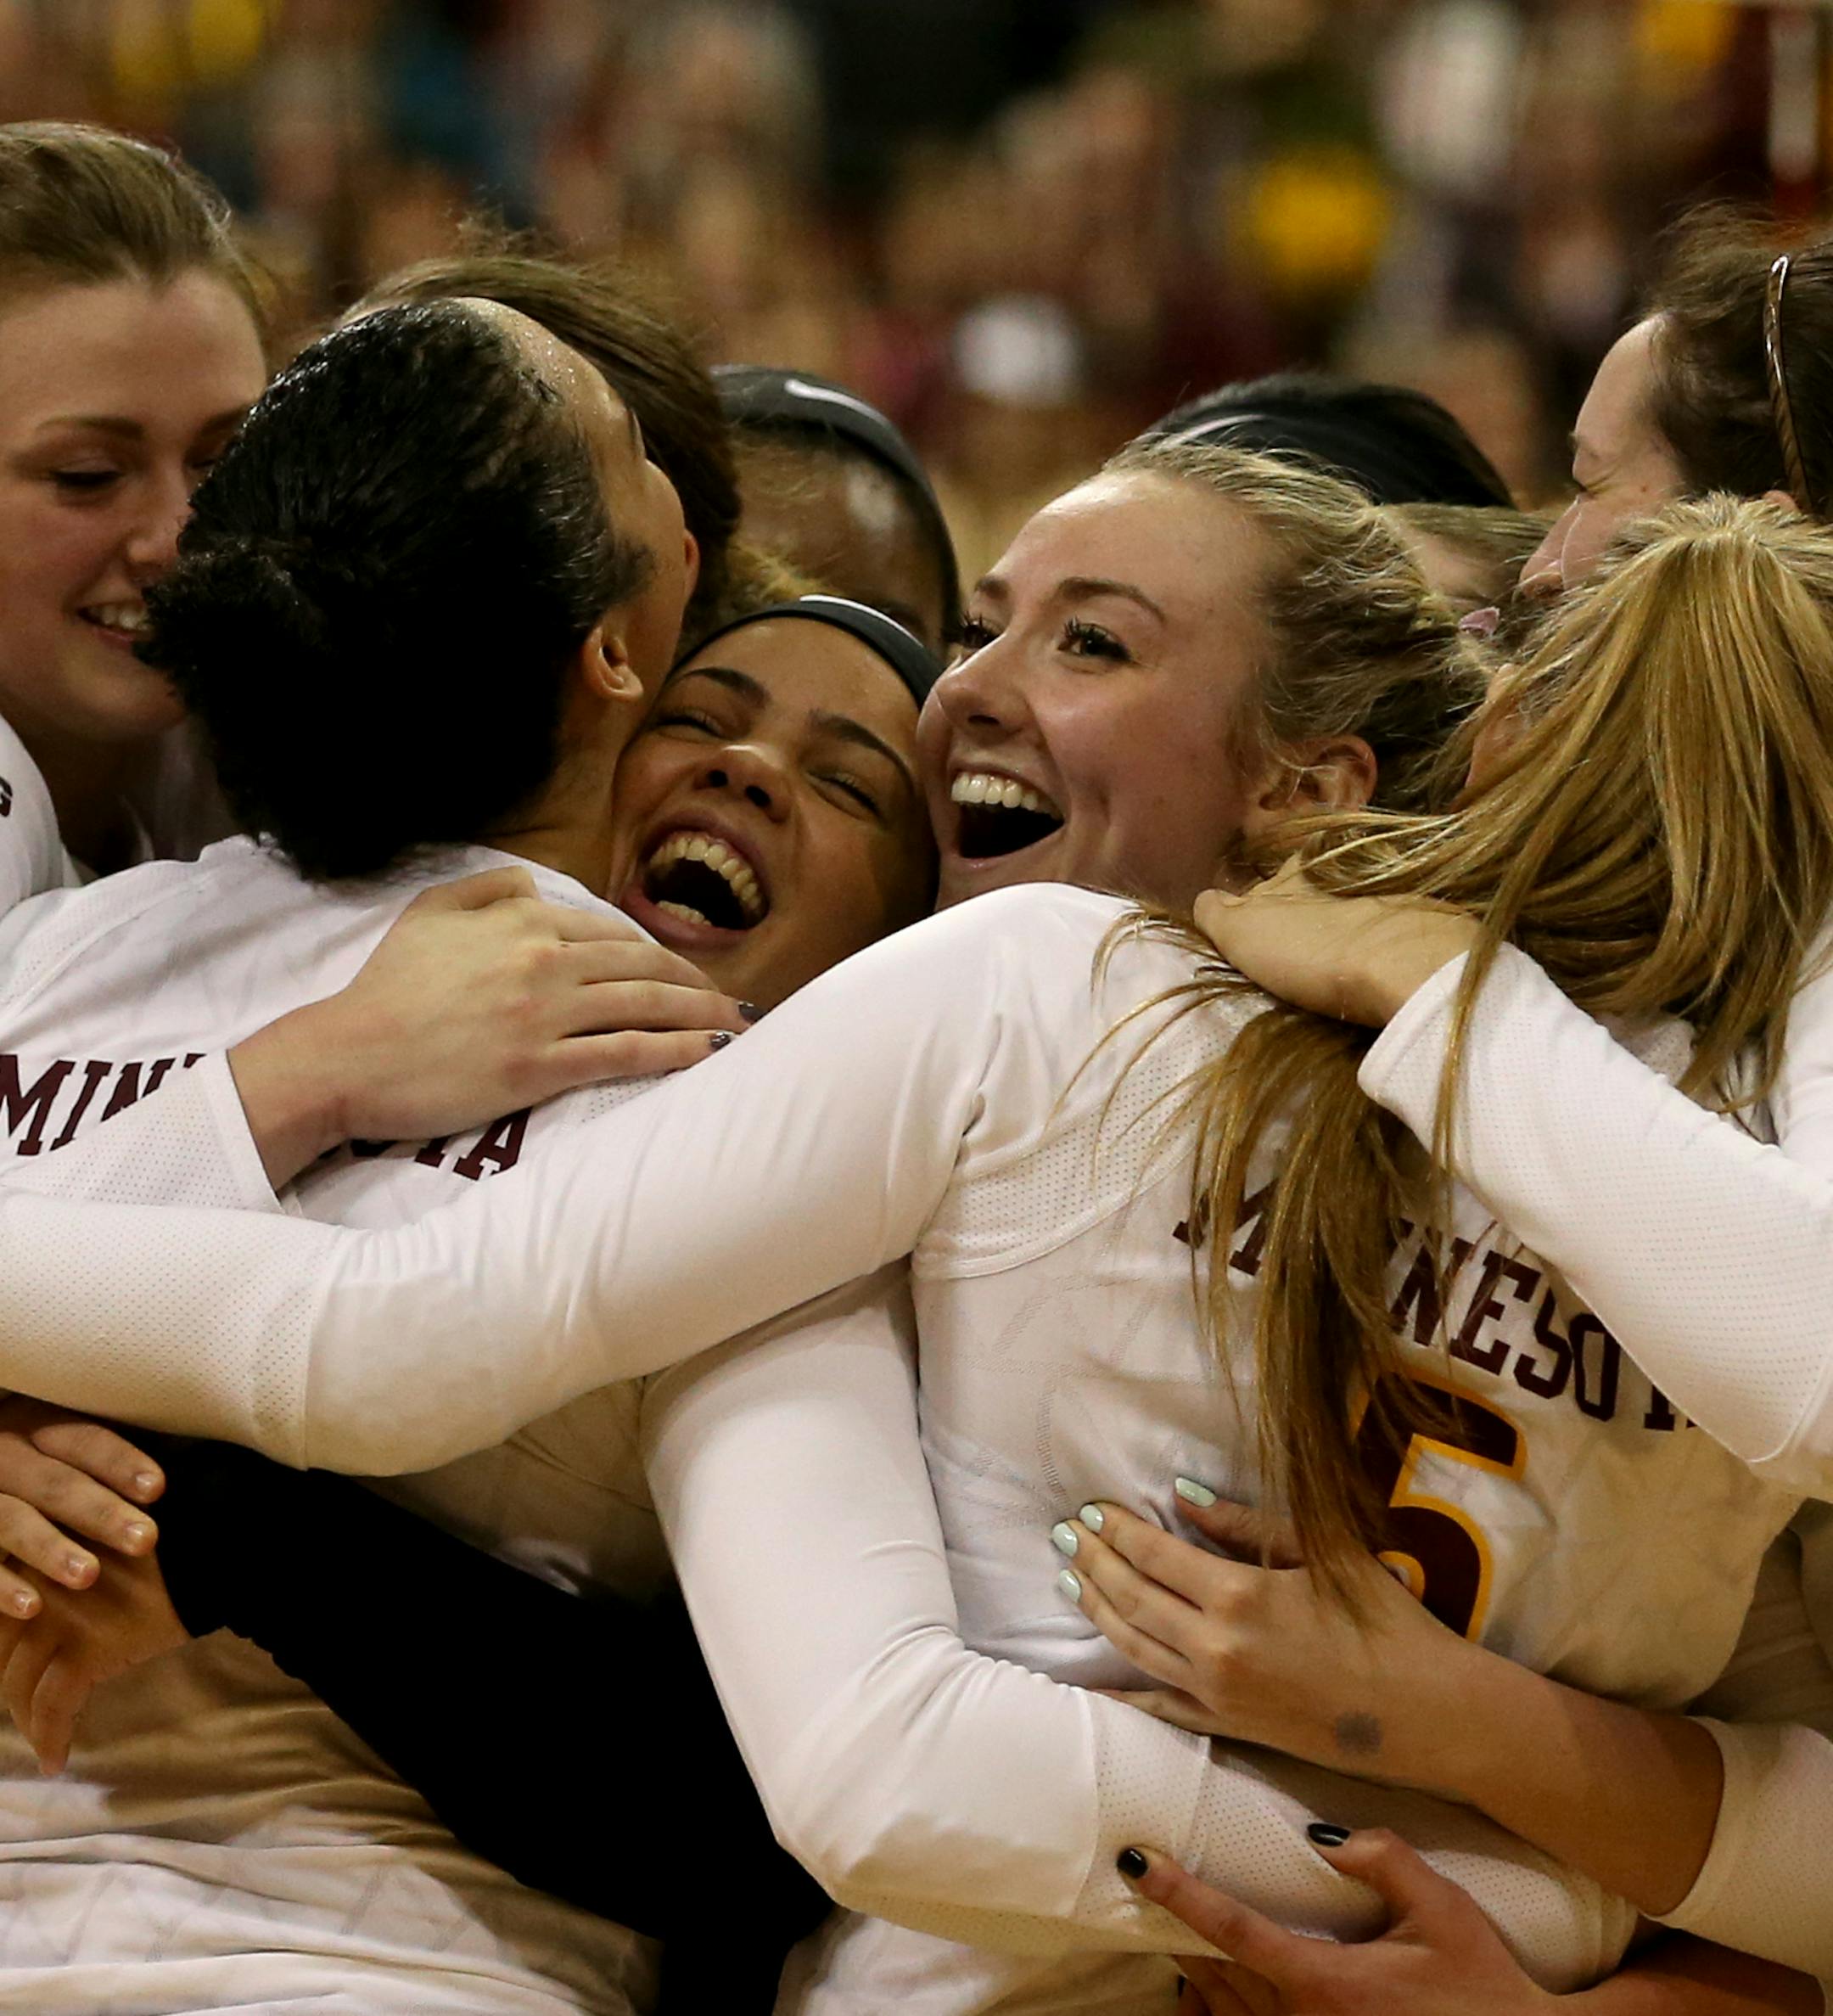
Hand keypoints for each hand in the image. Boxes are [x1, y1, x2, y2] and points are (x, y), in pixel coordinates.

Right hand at [0, 1398, 162, 1617]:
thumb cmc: (35, 1484)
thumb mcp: (60, 1458)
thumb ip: (104, 1465)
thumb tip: (183, 1476)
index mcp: (36, 1428)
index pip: (83, 1439)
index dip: (120, 1462)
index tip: (159, 1488)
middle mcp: (3, 1456)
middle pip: (55, 1482)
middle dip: (101, 1512)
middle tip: (147, 1540)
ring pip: (10, 1519)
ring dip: (51, 1549)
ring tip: (90, 1576)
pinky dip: (1, 1586)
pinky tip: (33, 1607)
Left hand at [0, 1545, 188, 1772]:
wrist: (208, 1548)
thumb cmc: (165, 1546)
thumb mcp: (100, 1547)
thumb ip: (67, 1574)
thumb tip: (52, 1618)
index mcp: (36, 1559)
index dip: (2, 1659)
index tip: (13, 1680)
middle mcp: (34, 1588)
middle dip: (10, 1693)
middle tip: (26, 1715)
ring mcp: (56, 1619)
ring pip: (19, 1686)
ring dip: (26, 1724)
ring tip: (43, 1745)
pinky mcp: (86, 1649)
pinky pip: (53, 1707)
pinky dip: (49, 1739)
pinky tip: (56, 1760)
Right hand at [229, 867, 751, 1184]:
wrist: (347, 1055)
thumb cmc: (386, 989)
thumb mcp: (429, 913)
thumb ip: (489, 887)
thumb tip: (538, 885)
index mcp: (521, 920)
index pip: (612, 932)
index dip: (659, 952)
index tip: (687, 970)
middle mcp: (542, 959)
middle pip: (642, 965)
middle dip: (696, 983)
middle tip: (731, 1001)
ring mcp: (544, 1014)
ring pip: (644, 1005)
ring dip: (701, 1014)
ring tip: (737, 1026)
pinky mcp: (540, 1066)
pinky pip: (623, 1052)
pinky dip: (673, 1051)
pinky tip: (707, 1054)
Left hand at [1054, 1492, 1473, 1781]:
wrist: (1429, 1713)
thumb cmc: (1386, 1619)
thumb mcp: (1325, 1551)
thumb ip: (1246, 1523)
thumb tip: (1181, 1497)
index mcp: (1238, 1594)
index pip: (1152, 1552)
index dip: (1115, 1528)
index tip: (1091, 1508)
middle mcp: (1214, 1647)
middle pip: (1130, 1597)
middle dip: (1092, 1561)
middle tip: (1064, 1535)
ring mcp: (1216, 1693)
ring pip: (1133, 1646)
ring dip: (1095, 1609)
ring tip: (1069, 1579)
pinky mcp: (1228, 1728)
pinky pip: (1158, 1707)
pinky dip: (1119, 1692)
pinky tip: (1090, 1682)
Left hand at [1122, 1833, 1560, 2015]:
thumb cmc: (1482, 1982)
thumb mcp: (1442, 1908)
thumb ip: (1384, 1859)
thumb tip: (1319, 1837)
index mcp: (1327, 1982)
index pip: (1233, 1930)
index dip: (1180, 1894)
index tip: (1137, 1862)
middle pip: (1217, 1973)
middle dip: (1181, 1931)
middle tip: (1150, 1884)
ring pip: (1225, 2015)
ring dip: (1197, 1974)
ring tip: (1176, 1935)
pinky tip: (1206, 1995)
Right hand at [1194, 859, 1477, 1027]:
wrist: (1406, 963)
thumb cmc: (1313, 949)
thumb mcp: (1242, 932)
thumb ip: (1216, 912)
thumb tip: (1206, 900)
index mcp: (1291, 869)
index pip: (1264, 879)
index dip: (1255, 907)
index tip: (1258, 935)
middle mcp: (1338, 867)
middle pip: (1308, 888)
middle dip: (1302, 911)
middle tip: (1300, 948)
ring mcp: (1384, 888)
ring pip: (1351, 901)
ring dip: (1344, 921)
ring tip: (1341, 956)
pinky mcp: (1423, 914)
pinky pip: (1391, 920)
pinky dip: (1383, 935)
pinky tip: (1381, 959)